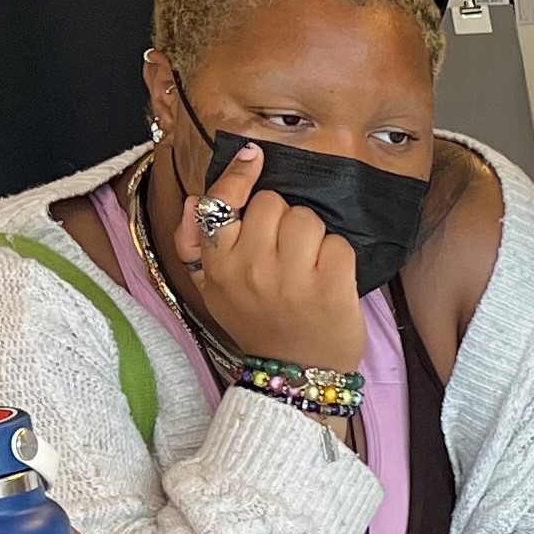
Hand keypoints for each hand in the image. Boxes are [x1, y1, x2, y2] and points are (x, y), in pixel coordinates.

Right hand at [179, 143, 364, 372]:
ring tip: (309, 269)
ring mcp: (291, 280)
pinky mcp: (331, 289)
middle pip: (274, 203)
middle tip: (288, 255)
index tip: (254, 156)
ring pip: (308, 218)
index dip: (238, 175)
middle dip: (285, 220)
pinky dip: (340, 259)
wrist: (295, 376)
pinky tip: (330, 281)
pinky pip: (339, 244)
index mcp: (219, 266)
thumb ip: (197, 245)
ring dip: (314, 238)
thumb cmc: (258, 325)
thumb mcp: (215, 290)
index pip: (222, 203)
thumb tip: (193, 199)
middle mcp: (250, 269)